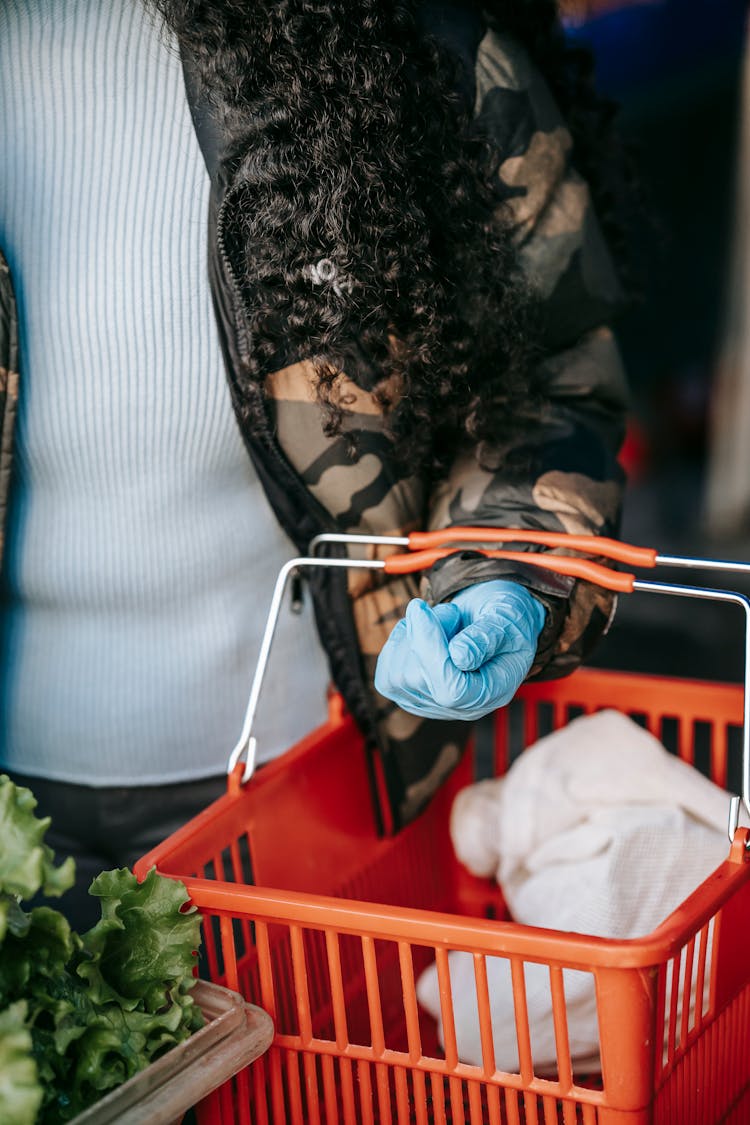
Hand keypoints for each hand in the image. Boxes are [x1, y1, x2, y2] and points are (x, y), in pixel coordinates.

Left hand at [374, 580, 545, 720]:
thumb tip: (458, 656)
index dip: (430, 650)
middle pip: (417, 680)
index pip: (451, 689)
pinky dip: (397, 645)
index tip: (421, 610)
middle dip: (423, 633)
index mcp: (492, 692)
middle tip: (451, 612)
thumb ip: (487, 637)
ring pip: (397, 676)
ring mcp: (434, 704)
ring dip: (411, 636)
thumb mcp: (506, 619)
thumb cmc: (506, 618)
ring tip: (442, 622)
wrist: (495, 620)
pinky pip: (387, 675)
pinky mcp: (412, 695)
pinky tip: (420, 631)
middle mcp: (462, 707)